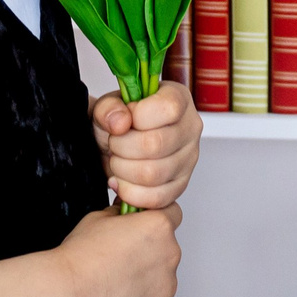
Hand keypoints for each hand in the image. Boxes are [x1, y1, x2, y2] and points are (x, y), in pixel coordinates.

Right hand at [55, 205, 181, 296]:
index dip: (156, 219)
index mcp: (158, 226)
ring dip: (146, 277)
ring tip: (116, 281)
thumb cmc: (81, 257)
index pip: (173, 214)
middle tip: (122, 258)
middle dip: (149, 251)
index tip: (145, 227)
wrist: (70, 293)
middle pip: (166, 248)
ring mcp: (167, 285)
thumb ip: (120, 213)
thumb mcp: (98, 218)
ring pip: (162, 277)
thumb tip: (124, 213)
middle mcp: (170, 254)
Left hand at [92, 80, 201, 209]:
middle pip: (156, 145)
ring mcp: (189, 159)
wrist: (118, 145)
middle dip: (122, 147)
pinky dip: (130, 193)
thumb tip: (120, 123)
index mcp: (178, 99)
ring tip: (118, 160)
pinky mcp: (180, 185)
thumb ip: (109, 109)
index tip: (125, 120)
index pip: (168, 108)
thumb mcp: (106, 107)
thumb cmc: (119, 122)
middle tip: (114, 143)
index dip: (138, 116)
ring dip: (123, 170)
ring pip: (153, 174)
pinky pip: (156, 197)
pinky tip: (121, 181)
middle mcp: (190, 128)